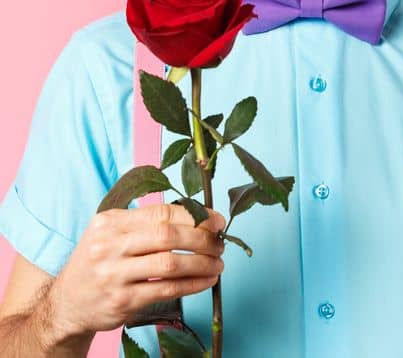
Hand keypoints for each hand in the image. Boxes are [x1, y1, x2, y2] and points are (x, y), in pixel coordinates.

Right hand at [41, 203, 225, 340]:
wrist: (66, 304)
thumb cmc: (98, 264)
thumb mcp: (109, 234)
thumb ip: (144, 223)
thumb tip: (198, 216)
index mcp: (109, 222)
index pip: (161, 212)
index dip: (196, 215)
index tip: (218, 221)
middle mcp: (108, 246)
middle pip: (168, 235)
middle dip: (203, 239)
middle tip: (221, 244)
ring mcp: (113, 274)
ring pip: (171, 263)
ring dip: (203, 263)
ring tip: (218, 264)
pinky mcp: (122, 301)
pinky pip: (167, 289)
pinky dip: (194, 284)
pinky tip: (207, 281)